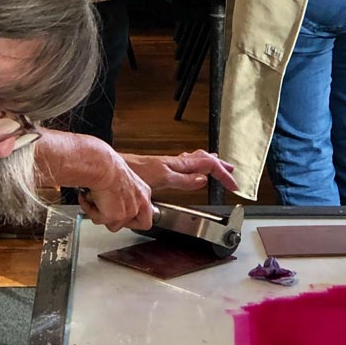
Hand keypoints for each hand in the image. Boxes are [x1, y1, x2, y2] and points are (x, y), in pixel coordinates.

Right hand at [76, 147, 154, 232]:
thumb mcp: (121, 178)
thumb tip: (111, 197)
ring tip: (93, 199)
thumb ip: (122, 192)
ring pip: (112, 225)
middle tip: (104, 210)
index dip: (132, 220)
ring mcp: (128, 211)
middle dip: (114, 220)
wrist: (103, 166)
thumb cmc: (109, 165)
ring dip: (100, 214)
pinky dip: (90, 210)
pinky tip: (88, 198)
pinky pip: (99, 219)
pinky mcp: (115, 216)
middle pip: (129, 224)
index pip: (145, 217)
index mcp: (143, 193)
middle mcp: (139, 204)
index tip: (122, 217)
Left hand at [122, 150, 236, 194]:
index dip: (222, 174)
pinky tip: (188, 169)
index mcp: (178, 164)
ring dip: (206, 164)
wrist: (113, 167)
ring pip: (193, 160)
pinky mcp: (158, 168)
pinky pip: (182, 164)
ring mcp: (167, 164)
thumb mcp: (162, 178)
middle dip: (218, 166)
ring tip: (215, 166)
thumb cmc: (133, 171)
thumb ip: (183, 179)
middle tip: (230, 172)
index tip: (232, 185)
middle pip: (202, 160)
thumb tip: (203, 179)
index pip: (207, 165)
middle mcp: (174, 162)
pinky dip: (192, 165)